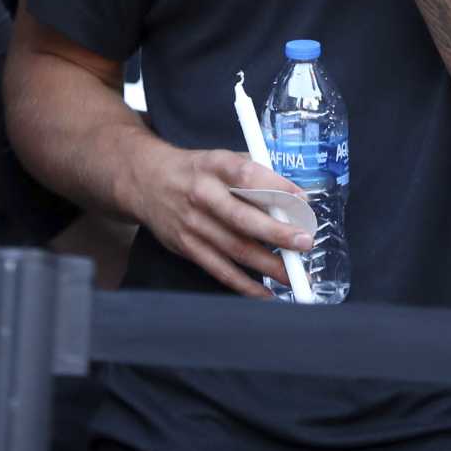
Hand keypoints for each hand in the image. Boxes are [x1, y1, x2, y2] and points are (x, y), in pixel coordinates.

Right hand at [125, 145, 310, 298]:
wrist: (146, 181)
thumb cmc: (194, 170)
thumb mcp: (219, 158)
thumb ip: (252, 173)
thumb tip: (292, 196)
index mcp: (214, 165)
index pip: (247, 174)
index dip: (276, 187)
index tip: (302, 200)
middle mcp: (202, 194)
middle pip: (242, 217)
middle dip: (277, 233)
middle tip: (304, 242)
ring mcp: (193, 223)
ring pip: (234, 248)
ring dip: (267, 265)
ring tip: (293, 275)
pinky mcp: (187, 246)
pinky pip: (219, 269)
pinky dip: (244, 284)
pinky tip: (265, 291)